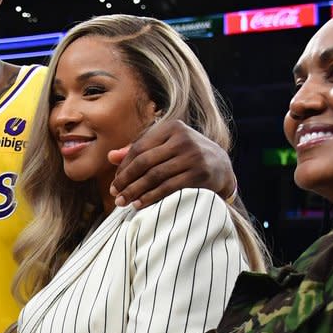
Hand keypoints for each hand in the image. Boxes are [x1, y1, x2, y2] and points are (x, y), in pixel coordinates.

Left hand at [107, 119, 236, 207]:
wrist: (221, 167)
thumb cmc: (185, 156)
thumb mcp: (165, 147)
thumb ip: (139, 150)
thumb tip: (110, 157)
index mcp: (172, 127)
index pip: (139, 148)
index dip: (123, 168)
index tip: (114, 184)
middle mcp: (183, 138)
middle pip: (145, 162)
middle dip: (126, 181)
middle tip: (115, 196)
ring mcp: (193, 156)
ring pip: (155, 176)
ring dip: (135, 191)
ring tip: (124, 202)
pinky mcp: (200, 174)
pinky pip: (168, 188)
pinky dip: (151, 197)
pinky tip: (140, 204)